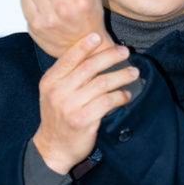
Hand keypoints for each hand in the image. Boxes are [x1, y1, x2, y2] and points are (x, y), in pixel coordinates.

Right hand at [32, 32, 139, 173]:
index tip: (99, 36)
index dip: (84, 46)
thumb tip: (93, 56)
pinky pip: (107, 102)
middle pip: (89, 67)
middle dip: (110, 56)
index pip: (68, 58)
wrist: (53, 148)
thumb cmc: (58, 118)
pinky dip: (120, 97)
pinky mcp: (83, 120)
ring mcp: (70, 106)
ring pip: (101, 83)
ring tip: (133, 73)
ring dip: (121, 76)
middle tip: (125, 51)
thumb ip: (67, 76)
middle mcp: (58, 92)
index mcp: (50, 82)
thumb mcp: (54, 94)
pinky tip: (127, 95)